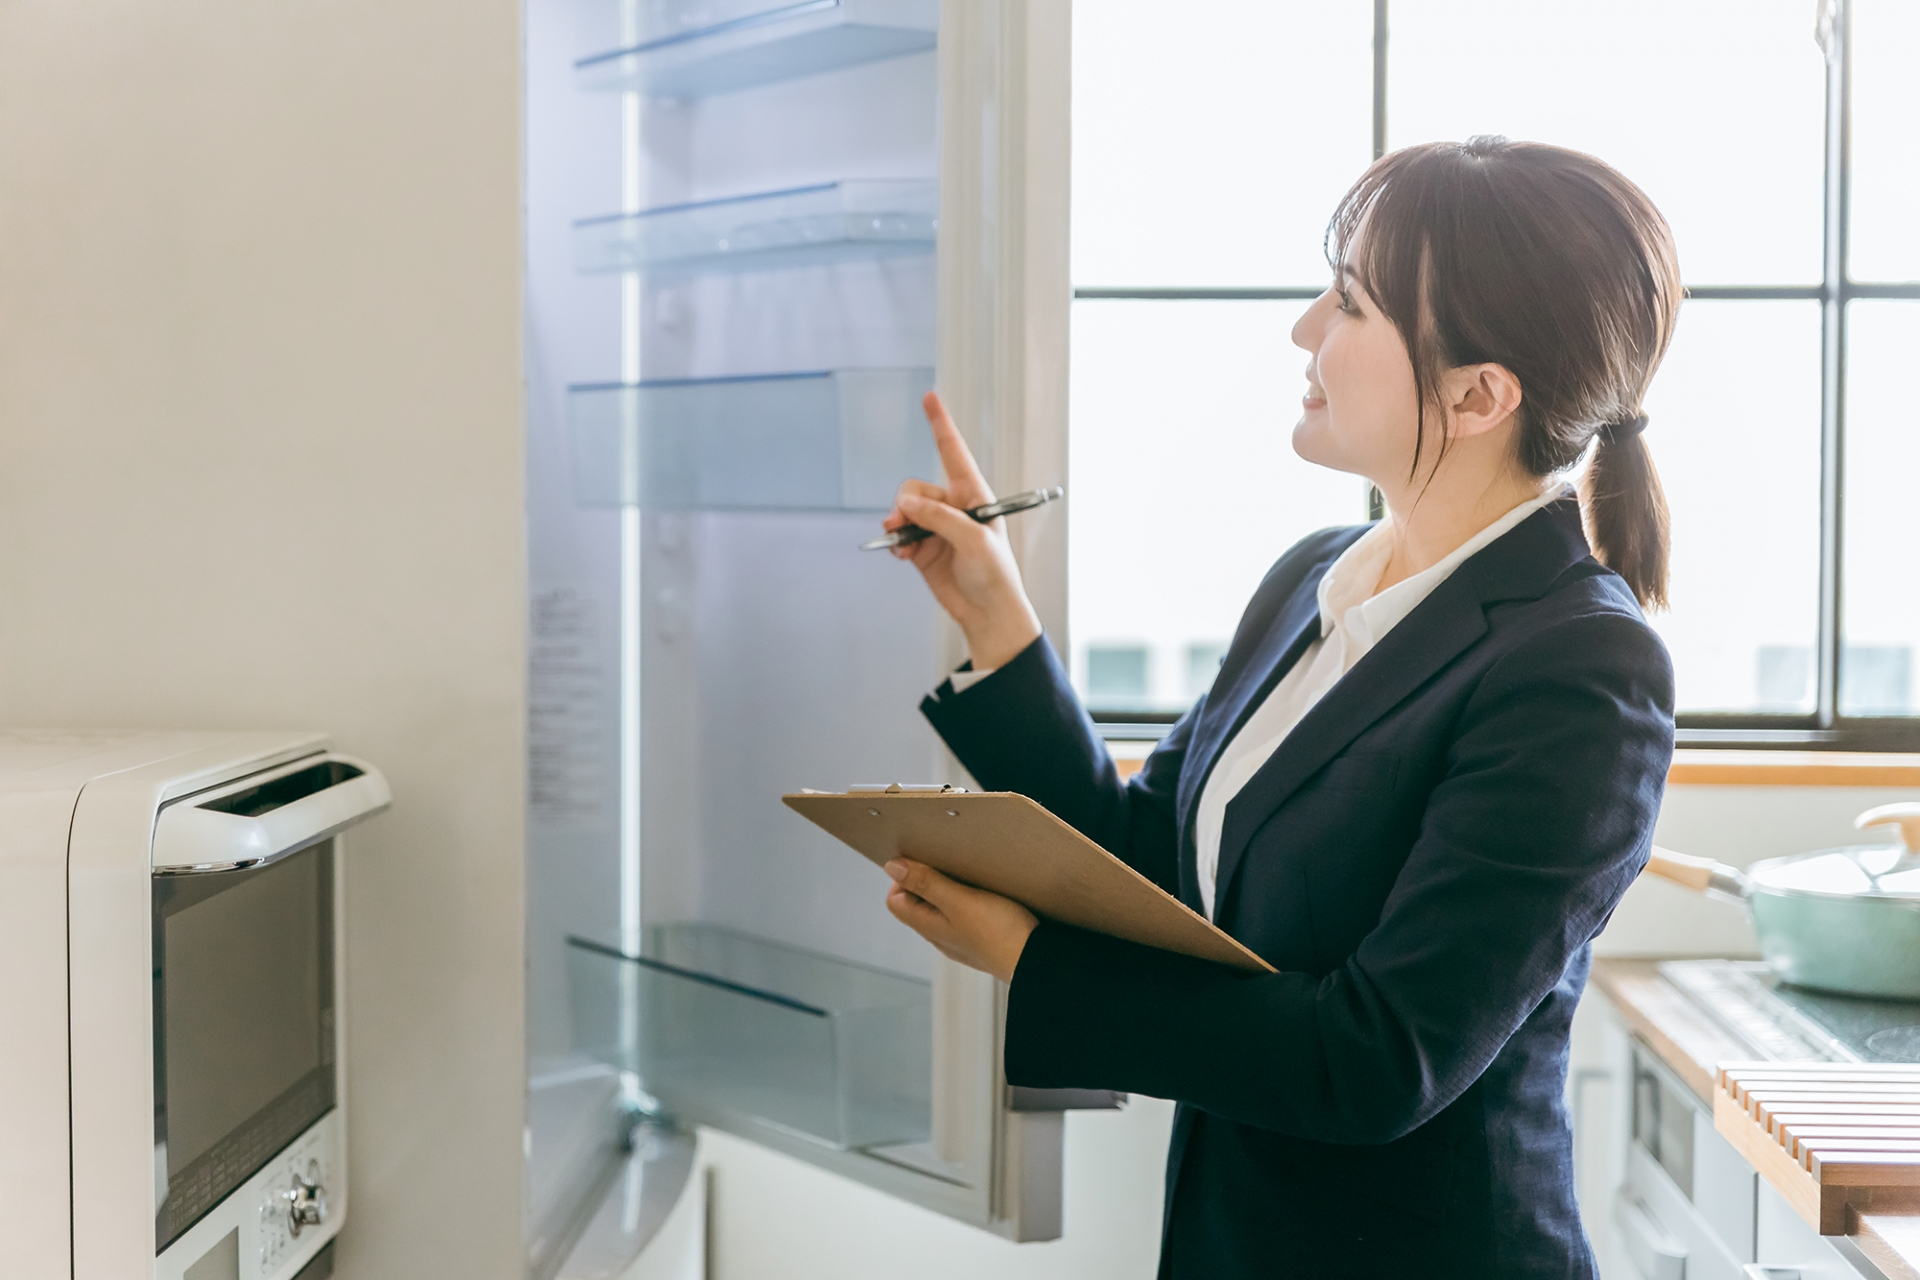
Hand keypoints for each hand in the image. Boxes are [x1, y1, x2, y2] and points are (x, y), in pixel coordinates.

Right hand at [883, 392, 1042, 670]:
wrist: (987, 612)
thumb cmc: (994, 574)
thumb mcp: (974, 540)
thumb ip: (939, 517)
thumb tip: (906, 503)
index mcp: (974, 496)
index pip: (954, 452)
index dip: (941, 424)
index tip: (930, 397)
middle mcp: (953, 507)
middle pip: (917, 488)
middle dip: (906, 502)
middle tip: (903, 522)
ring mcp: (936, 528)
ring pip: (905, 510)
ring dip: (898, 522)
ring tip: (900, 541)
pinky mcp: (922, 549)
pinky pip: (900, 535)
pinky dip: (895, 541)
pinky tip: (899, 553)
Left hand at [884, 857, 1037, 983]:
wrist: (1037, 960)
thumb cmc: (998, 932)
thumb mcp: (959, 901)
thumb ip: (926, 884)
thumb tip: (892, 867)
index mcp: (929, 927)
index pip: (896, 901)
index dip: (903, 879)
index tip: (922, 861)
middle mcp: (941, 936)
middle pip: (918, 904)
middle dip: (926, 880)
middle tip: (947, 862)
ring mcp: (962, 940)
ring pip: (943, 909)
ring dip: (949, 888)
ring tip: (968, 874)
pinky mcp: (983, 939)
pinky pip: (965, 916)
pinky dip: (968, 900)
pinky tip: (987, 891)